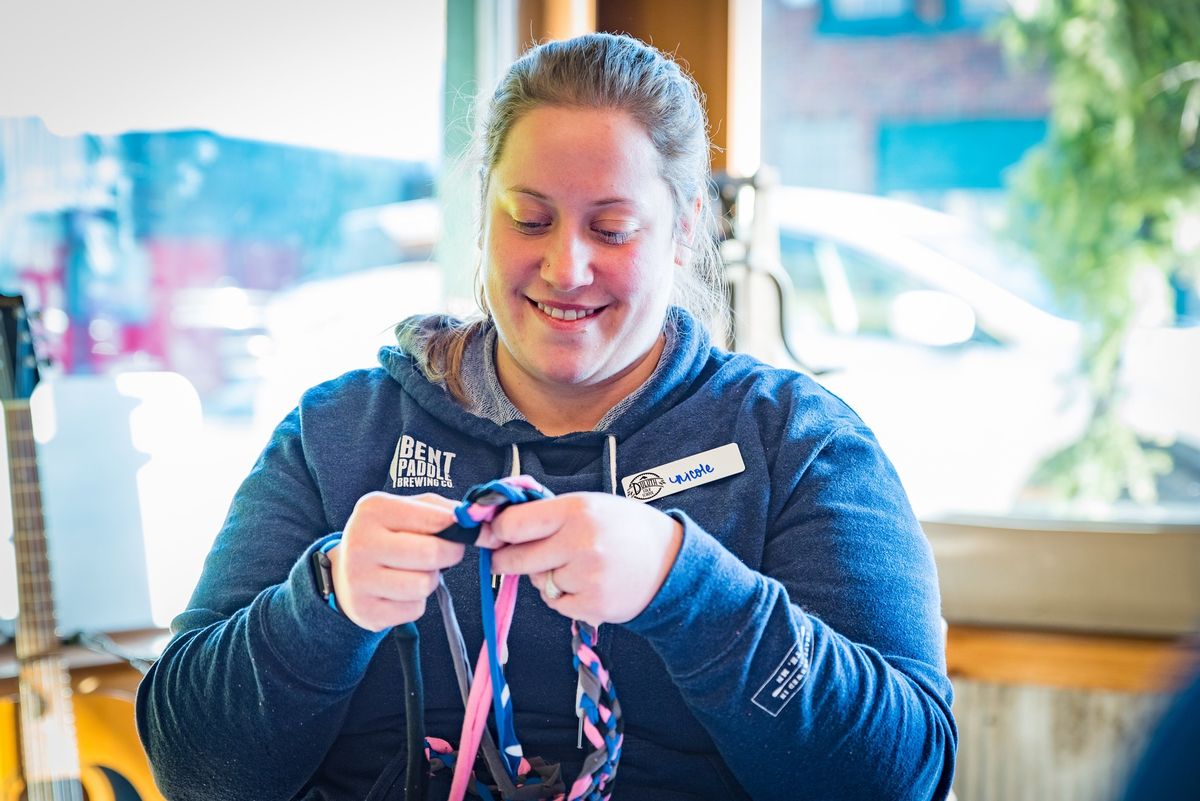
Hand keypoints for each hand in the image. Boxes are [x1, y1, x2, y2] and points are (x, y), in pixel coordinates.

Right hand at [326, 492, 463, 631]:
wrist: (343, 572)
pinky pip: (414, 610)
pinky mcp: (365, 611)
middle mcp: (362, 542)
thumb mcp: (406, 510)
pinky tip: (400, 591)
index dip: (463, 529)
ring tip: (415, 571)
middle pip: (432, 553)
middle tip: (446, 553)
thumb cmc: (387, 536)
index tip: (474, 532)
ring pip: (425, 584)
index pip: (436, 519)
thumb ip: (442, 510)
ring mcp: (359, 579)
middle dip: (450, 554)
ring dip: (430, 580)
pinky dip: (416, 602)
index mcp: (374, 509)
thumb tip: (477, 522)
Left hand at [485, 493, 683, 625]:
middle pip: (516, 559)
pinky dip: (562, 597)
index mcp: (576, 509)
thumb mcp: (590, 505)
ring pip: (539, 583)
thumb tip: (499, 526)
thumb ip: (548, 513)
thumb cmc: (624, 528)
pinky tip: (584, 584)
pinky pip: (555, 604)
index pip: (514, 524)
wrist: (670, 561)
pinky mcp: (592, 605)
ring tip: (575, 566)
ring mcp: (587, 576)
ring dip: (546, 578)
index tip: (494, 536)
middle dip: (505, 561)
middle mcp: (580, 542)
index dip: (497, 532)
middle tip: (504, 559)